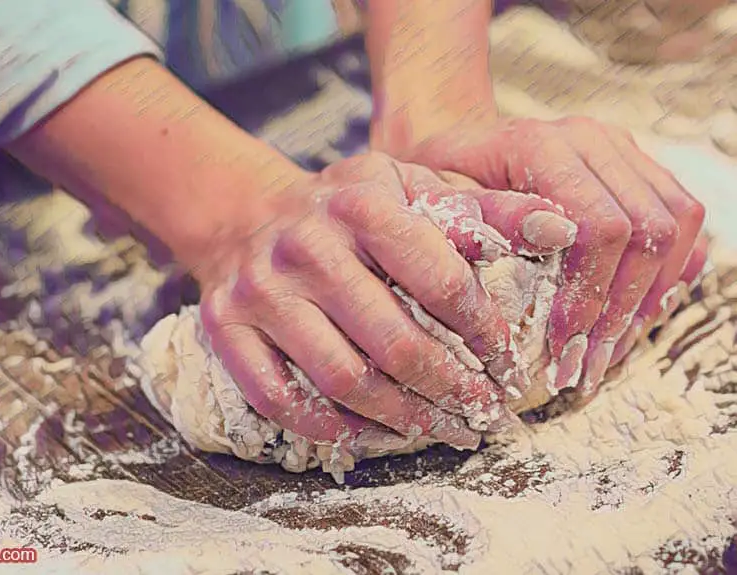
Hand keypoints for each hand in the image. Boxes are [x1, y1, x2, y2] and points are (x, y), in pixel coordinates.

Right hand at [194, 153, 572, 449]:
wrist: (249, 215)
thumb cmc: (348, 210)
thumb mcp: (412, 188)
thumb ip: (485, 210)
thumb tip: (564, 226)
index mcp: (361, 202)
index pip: (440, 280)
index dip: (485, 333)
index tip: (509, 365)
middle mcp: (305, 245)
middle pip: (394, 343)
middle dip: (452, 391)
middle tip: (485, 416)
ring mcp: (261, 290)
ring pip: (342, 379)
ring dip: (402, 419)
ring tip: (441, 430)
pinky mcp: (227, 328)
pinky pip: (281, 399)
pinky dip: (331, 427)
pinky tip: (370, 432)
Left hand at [401, 117, 706, 394]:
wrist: (456, 135)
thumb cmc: (439, 176)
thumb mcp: (438, 199)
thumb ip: (486, 224)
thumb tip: (545, 254)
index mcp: (541, 146)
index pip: (601, 227)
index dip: (590, 296)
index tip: (565, 348)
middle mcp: (592, 140)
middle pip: (649, 230)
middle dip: (623, 310)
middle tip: (589, 365)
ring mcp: (620, 148)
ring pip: (679, 222)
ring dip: (653, 295)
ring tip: (613, 349)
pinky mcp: (634, 163)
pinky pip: (683, 214)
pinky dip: (671, 267)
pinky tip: (638, 312)